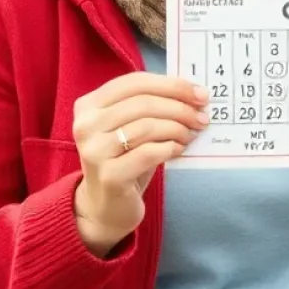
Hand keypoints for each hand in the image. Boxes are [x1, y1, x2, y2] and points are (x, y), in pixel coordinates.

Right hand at [71, 72, 209, 256]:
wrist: (106, 206)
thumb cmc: (125, 159)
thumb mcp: (132, 126)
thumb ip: (152, 106)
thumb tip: (195, 94)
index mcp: (89, 105)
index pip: (135, 82)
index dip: (172, 85)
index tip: (200, 94)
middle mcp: (86, 125)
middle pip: (143, 103)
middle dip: (180, 108)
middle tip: (202, 117)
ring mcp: (94, 151)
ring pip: (147, 126)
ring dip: (177, 129)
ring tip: (190, 135)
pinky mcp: (109, 175)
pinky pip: (148, 153)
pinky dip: (170, 148)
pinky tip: (178, 150)